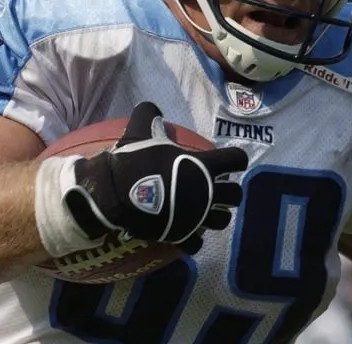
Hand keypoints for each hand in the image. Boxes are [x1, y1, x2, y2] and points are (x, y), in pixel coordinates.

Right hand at [63, 102, 248, 254]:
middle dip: (230, 192)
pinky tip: (187, 234)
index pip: (237, 159)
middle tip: (218, 189)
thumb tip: (151, 108)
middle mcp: (207, 192)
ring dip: (217, 216)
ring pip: (222, 221)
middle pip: (236, 195)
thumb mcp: (139, 129)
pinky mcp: (183, 235)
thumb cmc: (133, 161)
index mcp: (204, 166)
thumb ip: (149, 114)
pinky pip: (197, 243)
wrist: (115, 195)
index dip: (235, 159)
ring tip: (206, 213)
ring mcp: (197, 217)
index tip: (228, 161)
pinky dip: (194, 240)